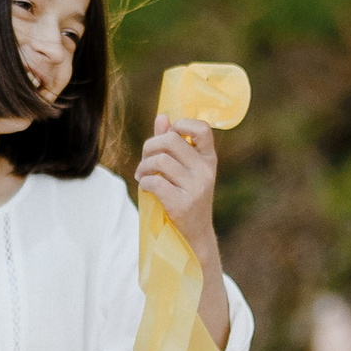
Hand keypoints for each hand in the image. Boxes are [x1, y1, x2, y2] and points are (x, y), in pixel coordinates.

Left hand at [134, 114, 219, 263]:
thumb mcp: (185, 170)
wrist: (194, 234)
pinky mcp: (182, 204)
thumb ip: (173, 143)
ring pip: (160, 160)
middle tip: (145, 161)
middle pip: (170, 140)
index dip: (181, 125)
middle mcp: (205, 170)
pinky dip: (144, 182)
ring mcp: (196, 187)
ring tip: (142, 175)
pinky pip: (155, 181)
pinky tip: (145, 187)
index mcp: (208, 158)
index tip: (169, 137)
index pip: (202, 128)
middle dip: (150, 147)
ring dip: (143, 167)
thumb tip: (162, 116)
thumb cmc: (186, 196)